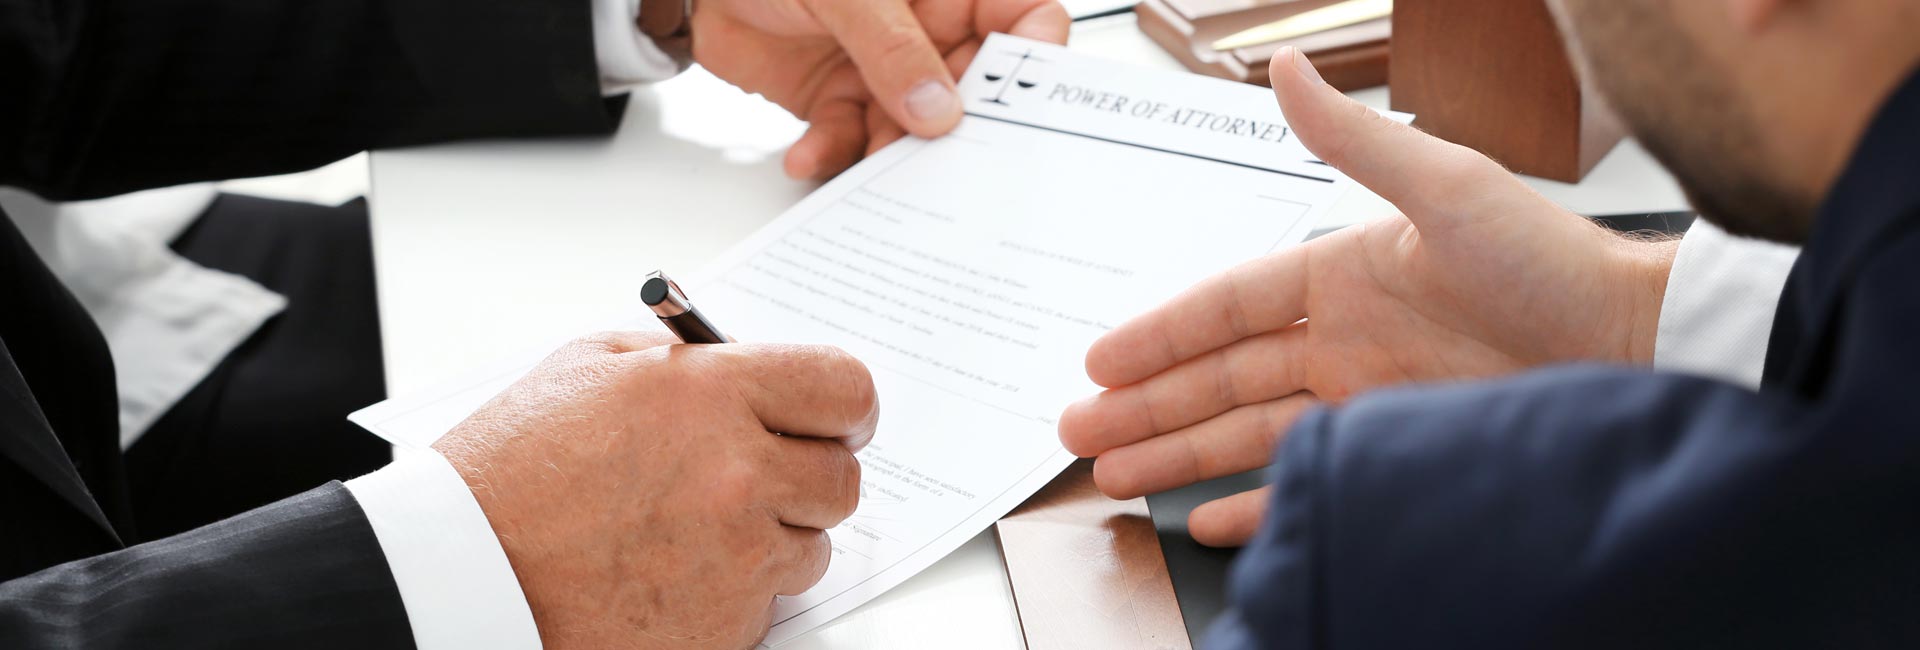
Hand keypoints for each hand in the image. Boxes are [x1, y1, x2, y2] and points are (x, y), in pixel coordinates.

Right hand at [434, 332, 877, 648]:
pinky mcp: (724, 626)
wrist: (459, 573)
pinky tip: (670, 575)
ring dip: (768, 541)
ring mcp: (735, 557)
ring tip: (688, 532)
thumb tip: (748, 366)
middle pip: (843, 478)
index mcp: (710, 394)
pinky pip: (766, 605)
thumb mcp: (586, 368)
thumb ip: (683, 360)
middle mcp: (736, 474)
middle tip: (760, 479)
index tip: (836, 419)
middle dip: (808, 476)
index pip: (845, 388)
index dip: (846, 406)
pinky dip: (731, 595)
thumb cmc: (508, 472)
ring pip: (810, 548)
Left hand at [691, 0, 1069, 179]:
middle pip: (973, 92)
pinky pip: (851, 139)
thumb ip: (893, 47)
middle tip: (942, 161)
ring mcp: (884, 69)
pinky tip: (809, 156)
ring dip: (890, 154)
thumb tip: (939, 109)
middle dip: (957, 132)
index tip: (1023, 105)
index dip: (1036, 59)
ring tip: (870, 167)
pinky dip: (832, 154)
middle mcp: (925, 30)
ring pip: (913, 130)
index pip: (1022, 19)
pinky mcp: (839, 99)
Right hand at [1056, 48, 1679, 547]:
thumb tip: (1284, 69)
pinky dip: (1256, 500)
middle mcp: (1342, 336)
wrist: (1640, 345)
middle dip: (1144, 406)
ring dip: (1178, 453)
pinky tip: (1209, 514)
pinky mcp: (1395, 445)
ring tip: (1115, 476)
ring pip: (1244, 430)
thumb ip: (1353, 140)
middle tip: (1079, 433)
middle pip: (1217, 377)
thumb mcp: (1445, 187)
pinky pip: (1307, 477)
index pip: (1226, 307)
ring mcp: (1365, 396)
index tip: (1100, 360)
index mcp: (1340, 271)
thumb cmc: (1554, 260)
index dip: (1159, 333)